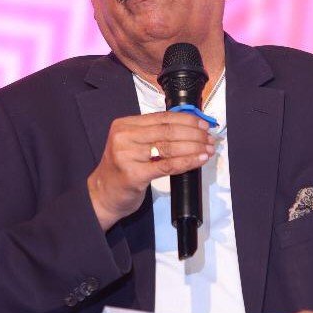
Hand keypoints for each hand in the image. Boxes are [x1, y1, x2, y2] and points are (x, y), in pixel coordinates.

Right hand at [88, 112, 215, 230]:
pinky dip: (187, 161)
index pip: (162, 117)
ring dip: (194, 147)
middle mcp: (124, 137)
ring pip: (169, 147)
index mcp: (125, 125)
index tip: (204, 124)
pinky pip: (167, 165)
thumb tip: (190, 127)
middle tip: (210, 138)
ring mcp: (127, 156)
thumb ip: (154, 135)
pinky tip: (199, 159)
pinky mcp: (134, 174)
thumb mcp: (133, 145)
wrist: (103, 195)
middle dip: (194, 133)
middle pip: (168, 131)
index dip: (187, 119)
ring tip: (208, 149)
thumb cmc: (122, 170)